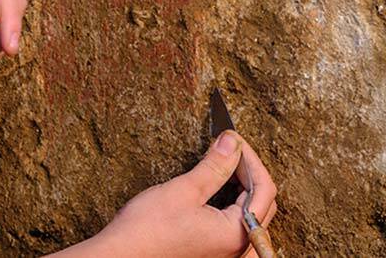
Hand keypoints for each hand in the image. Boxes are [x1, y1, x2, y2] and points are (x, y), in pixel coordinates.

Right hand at [54, 130, 277, 257]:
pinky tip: (219, 187)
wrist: (121, 255)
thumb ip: (214, 166)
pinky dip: (235, 201)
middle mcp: (237, 247)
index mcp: (235, 234)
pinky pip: (238, 223)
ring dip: (244, 186)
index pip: (264, 189)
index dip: (250, 158)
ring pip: (253, 213)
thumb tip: (232, 142)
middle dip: (250, 171)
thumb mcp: (184, 190)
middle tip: (229, 149)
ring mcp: (227, 252)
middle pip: (263, 202)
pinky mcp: (214, 250)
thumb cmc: (147, 230)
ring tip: (225, 165)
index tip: (233, 139)